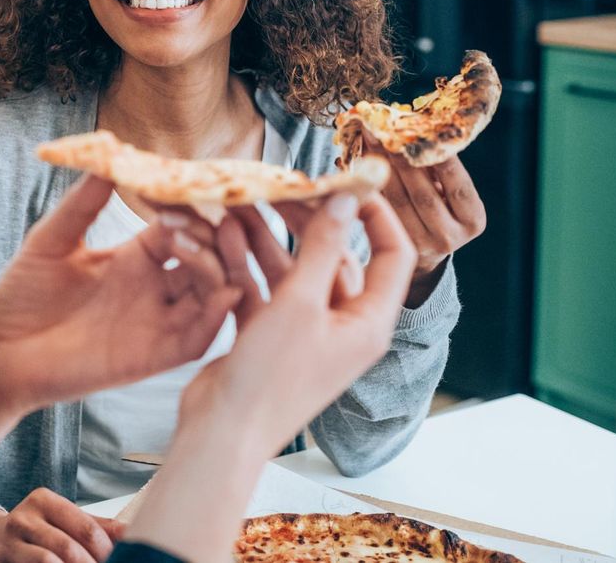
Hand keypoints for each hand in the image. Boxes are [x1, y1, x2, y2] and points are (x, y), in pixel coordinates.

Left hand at [0, 175, 240, 414]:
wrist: (1, 352)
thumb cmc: (22, 295)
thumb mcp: (51, 240)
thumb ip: (82, 203)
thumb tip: (108, 156)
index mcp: (135, 256)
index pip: (182, 225)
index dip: (192, 206)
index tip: (197, 183)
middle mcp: (154, 287)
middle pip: (208, 256)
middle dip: (220, 234)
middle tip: (222, 212)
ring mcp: (156, 321)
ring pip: (213, 293)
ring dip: (221, 266)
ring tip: (216, 240)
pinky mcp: (153, 357)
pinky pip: (199, 337)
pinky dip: (217, 314)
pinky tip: (222, 290)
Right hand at [0, 491, 124, 562]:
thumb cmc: (32, 533)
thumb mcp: (59, 522)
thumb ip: (94, 526)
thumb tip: (132, 533)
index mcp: (44, 501)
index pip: (86, 528)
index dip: (107, 552)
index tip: (119, 562)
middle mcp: (23, 517)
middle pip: (68, 548)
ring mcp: (8, 542)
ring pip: (49, 562)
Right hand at [179, 193, 417, 455]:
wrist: (223, 432)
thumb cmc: (270, 378)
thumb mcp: (300, 303)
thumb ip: (324, 247)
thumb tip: (347, 199)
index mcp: (368, 323)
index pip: (391, 256)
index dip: (376, 215)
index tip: (350, 182)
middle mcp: (341, 325)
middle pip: (335, 256)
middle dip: (308, 220)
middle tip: (284, 185)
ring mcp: (304, 331)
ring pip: (292, 269)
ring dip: (267, 238)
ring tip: (240, 205)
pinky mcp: (268, 335)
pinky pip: (263, 288)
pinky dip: (246, 264)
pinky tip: (224, 237)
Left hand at [361, 135, 485, 304]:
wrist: (427, 248)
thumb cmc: (440, 206)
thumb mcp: (451, 192)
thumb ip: (438, 168)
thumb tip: (413, 126)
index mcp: (472, 219)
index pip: (457, 186)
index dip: (442, 159)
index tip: (423, 132)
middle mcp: (448, 236)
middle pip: (421, 193)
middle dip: (401, 157)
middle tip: (383, 128)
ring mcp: (419, 245)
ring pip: (396, 201)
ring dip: (379, 166)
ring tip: (366, 137)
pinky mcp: (392, 245)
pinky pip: (378, 209)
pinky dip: (367, 183)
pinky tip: (354, 160)